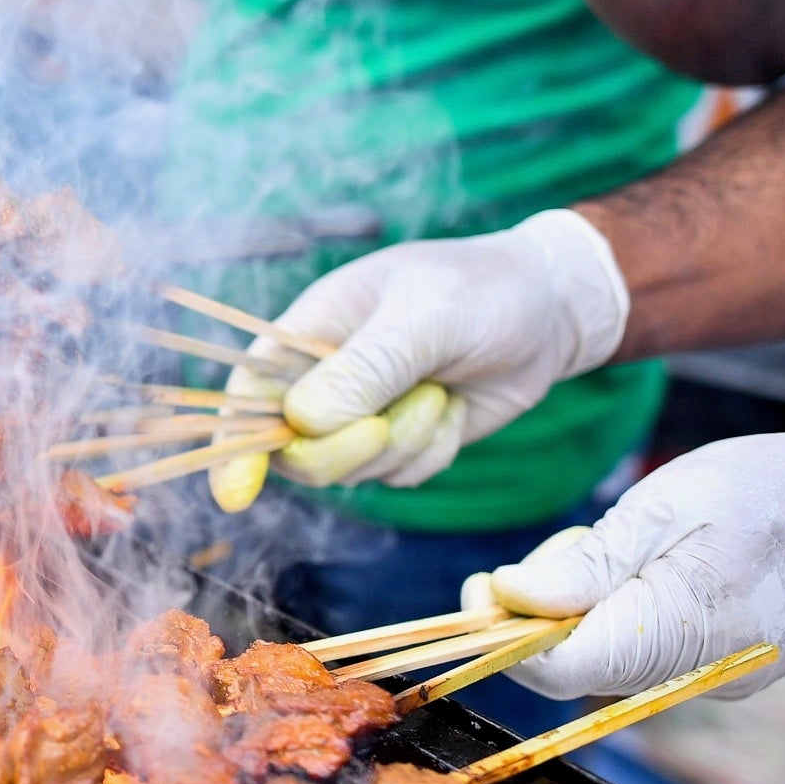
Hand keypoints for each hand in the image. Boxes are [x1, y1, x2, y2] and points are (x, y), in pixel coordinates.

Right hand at [265, 210, 627, 492]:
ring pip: (350, 470)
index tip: (236, 493)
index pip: (247, 391)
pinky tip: (451, 409)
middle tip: (387, 424)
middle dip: (344, 449)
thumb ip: (366, 367)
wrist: (552, 311)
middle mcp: (325, 377)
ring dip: (402, 444)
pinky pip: (397, 476)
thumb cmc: (483, 290)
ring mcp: (361, 415)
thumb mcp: (427, 316)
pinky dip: (430, 452)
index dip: (233, 443)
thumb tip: (302, 422)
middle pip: (295, 448)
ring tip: (439, 391)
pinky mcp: (400, 443)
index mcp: (309, 330)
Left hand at [465, 431, 784, 699]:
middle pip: (574, 667)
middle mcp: (691, 674)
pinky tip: (650, 568)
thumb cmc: (769, 492)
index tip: (481, 589)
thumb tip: (511, 597)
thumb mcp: (667, 505)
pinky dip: (623, 613)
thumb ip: (589, 561)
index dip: (503, 637)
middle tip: (561, 548)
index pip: (556, 671)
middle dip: (541, 614)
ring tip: (621, 545)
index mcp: (673, 631)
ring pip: (606, 658)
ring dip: (584, 608)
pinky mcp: (721, 671)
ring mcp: (710, 679)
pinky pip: (644, 652)